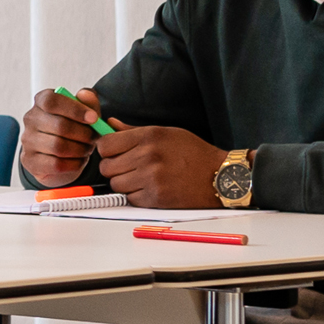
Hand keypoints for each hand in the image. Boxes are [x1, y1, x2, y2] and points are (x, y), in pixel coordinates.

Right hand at [19, 87, 102, 185]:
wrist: (61, 152)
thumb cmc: (74, 127)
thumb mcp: (85, 112)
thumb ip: (89, 101)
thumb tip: (85, 95)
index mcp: (41, 101)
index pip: (52, 101)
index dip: (75, 109)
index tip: (94, 118)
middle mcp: (31, 119)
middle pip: (59, 126)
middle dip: (84, 134)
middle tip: (95, 138)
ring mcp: (27, 140)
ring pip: (58, 147)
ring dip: (80, 149)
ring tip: (87, 148)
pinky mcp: (29, 161)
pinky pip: (56, 164)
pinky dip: (74, 163)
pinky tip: (79, 159)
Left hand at [90, 125, 226, 208]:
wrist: (218, 176)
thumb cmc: (194, 153)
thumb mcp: (166, 132)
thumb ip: (134, 130)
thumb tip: (110, 124)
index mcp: (149, 136)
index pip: (105, 144)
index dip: (106, 150)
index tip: (113, 152)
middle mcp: (148, 156)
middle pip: (107, 167)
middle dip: (114, 168)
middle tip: (127, 167)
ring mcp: (151, 178)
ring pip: (116, 185)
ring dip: (124, 183)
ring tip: (141, 178)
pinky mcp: (156, 198)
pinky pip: (130, 199)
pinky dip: (136, 196)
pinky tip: (150, 188)